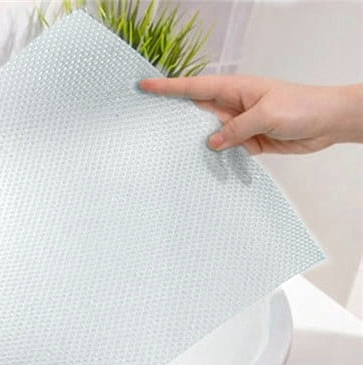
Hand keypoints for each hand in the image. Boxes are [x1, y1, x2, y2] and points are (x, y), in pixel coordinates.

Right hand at [139, 76, 362, 153]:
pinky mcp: (248, 142)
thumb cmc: (302, 107)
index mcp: (234, 89)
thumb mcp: (266, 115)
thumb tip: (212, 143)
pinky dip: (215, 159)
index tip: (144, 87)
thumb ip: (236, 129)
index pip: (194, 87)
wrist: (329, 122)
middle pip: (195, 112)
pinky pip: (225, 151)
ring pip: (208, 135)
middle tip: (145, 124)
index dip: (168, 88)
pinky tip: (203, 168)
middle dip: (172, 117)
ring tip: (169, 153)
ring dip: (194, 144)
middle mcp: (232, 106)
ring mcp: (239, 124)